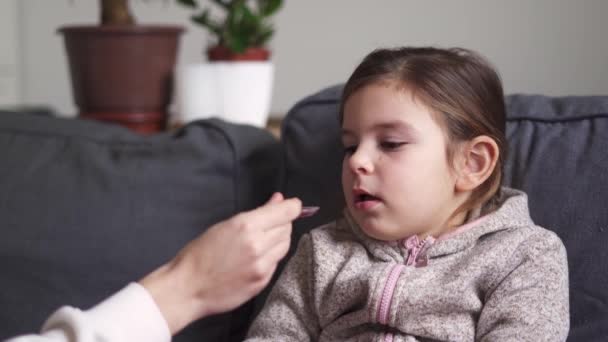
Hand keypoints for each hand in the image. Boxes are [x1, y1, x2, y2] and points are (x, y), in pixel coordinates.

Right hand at [139, 193, 300, 333]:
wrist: (188, 288)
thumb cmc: (199, 254)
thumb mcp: (224, 226)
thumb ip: (256, 214)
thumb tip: (277, 201)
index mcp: (246, 226)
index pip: (286, 212)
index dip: (293, 206)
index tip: (294, 205)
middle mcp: (258, 245)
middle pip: (287, 228)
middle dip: (283, 222)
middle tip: (271, 222)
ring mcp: (262, 266)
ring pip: (285, 246)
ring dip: (279, 239)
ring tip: (262, 239)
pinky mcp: (262, 282)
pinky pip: (276, 263)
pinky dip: (271, 256)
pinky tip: (257, 257)